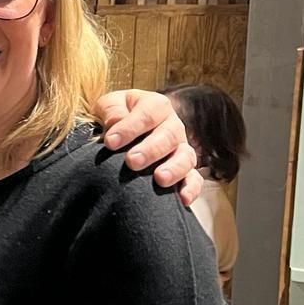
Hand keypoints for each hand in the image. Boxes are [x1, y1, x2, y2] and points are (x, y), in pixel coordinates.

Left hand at [97, 89, 201, 206]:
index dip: (130, 127)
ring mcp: (181, 148)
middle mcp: (173, 126)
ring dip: (174, 168)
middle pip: (170, 135)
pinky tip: (182, 199)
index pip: (147, 114)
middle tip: (132, 161)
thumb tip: (115, 122)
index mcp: (156, 106)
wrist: (121, 132)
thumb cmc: (114, 116)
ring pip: (186, 156)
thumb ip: (111, 110)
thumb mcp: (109, 105)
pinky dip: (191, 188)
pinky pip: (194, 179)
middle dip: (151, 149)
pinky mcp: (184, 170)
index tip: (110, 142)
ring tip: (159, 179)